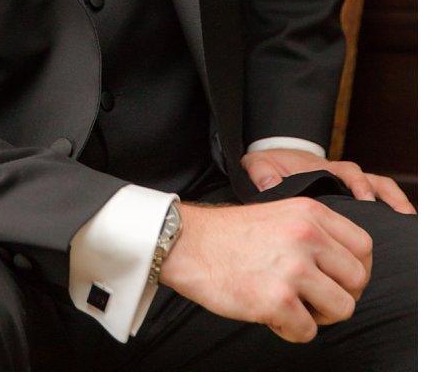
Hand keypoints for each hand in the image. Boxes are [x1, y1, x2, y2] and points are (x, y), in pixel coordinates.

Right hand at [159, 199, 371, 342]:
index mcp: (309, 213)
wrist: (182, 242)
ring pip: (340, 309)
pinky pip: (307, 332)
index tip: (333, 278)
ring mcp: (292, 269)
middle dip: (336, 295)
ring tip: (289, 305)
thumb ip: (314, 232)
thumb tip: (346, 267)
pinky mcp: (276, 300)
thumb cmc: (226, 234)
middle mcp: (306, 237)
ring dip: (317, 315)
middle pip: (356, 282)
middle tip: (308, 296)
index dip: (354, 270)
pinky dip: (289, 329)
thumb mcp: (279, 214)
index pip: (363, 248)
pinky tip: (267, 313)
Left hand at [242, 147, 414, 213]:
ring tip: (407, 221)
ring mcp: (347, 186)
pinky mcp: (350, 196)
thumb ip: (262, 172)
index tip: (365, 199)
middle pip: (371, 180)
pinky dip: (390, 209)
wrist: (274, 165)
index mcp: (321, 169)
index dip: (358, 185)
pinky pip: (378, 200)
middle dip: (386, 196)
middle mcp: (340, 176)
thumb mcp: (259, 164)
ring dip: (395, 202)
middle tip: (398, 213)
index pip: (346, 173)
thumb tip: (270, 184)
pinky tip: (400, 227)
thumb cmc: (270, 167)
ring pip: (380, 189)